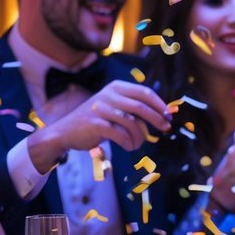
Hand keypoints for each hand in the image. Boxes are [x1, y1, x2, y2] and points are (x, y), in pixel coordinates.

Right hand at [28, 79, 171, 172]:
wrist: (66, 132)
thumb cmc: (96, 121)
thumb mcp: (114, 108)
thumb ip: (133, 108)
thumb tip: (162, 114)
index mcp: (116, 88)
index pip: (144, 92)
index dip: (159, 104)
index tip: (169, 115)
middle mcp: (108, 95)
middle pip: (140, 107)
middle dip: (156, 119)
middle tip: (165, 129)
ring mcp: (100, 109)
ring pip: (131, 123)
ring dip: (140, 136)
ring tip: (138, 144)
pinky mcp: (95, 124)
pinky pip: (120, 135)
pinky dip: (128, 143)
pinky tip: (129, 147)